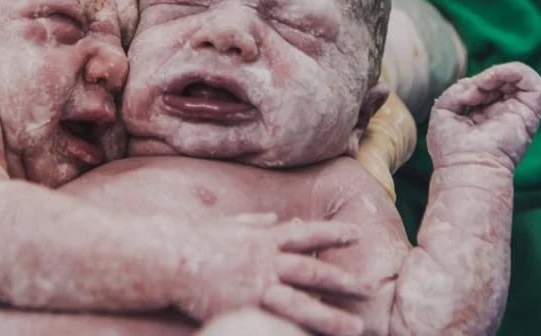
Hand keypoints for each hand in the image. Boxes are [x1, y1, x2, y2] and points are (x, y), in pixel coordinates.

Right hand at [175, 214, 370, 335]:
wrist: (170, 256)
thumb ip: (250, 221)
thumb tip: (269, 216)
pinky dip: (295, 331)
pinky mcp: (246, 307)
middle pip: (313, 269)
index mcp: (262, 238)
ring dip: (332, 315)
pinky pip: (277, 323)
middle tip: (370, 287)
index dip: (332, 233)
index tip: (356, 233)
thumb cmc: (192, 239)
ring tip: (358, 327)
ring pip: (303, 302)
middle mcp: (266, 260)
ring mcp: (258, 285)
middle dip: (344, 279)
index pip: (305, 234)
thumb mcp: (225, 223)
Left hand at [427, 61, 540, 168]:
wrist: (466, 167)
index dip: (475, 83)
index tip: (464, 97)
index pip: (487, 86)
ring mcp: (519, 114)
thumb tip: (476, 85)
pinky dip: (514, 71)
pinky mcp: (530, 115)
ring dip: (498, 73)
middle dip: (485, 78)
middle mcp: (505, 115)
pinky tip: (493, 79)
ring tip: (483, 84)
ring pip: (520, 77)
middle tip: (472, 93)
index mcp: (486, 116)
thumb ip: (458, 90)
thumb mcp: (444, 111)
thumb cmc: (451, 148)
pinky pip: (535, 83)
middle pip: (503, 80)